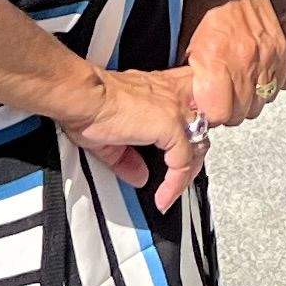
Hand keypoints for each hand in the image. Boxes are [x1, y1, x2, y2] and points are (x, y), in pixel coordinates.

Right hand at [56, 63, 222, 210]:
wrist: (83, 97)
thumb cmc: (90, 105)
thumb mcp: (112, 136)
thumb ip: (128, 157)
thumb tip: (138, 175)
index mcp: (160, 89)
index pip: (190, 106)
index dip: (189, 129)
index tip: (181, 151)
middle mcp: (172, 95)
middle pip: (202, 125)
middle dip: (196, 152)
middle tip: (183, 174)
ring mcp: (175, 109)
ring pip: (199, 143)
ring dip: (189, 172)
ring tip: (174, 192)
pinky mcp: (171, 125)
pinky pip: (183, 162)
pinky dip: (175, 184)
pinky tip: (164, 196)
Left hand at [183, 0, 285, 128]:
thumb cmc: (206, 1)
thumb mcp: (186, 41)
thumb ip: (191, 77)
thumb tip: (193, 103)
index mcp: (217, 58)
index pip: (218, 112)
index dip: (210, 115)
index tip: (205, 108)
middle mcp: (246, 59)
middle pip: (241, 112)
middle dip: (228, 111)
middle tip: (219, 100)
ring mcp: (268, 55)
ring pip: (260, 102)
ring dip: (248, 100)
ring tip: (236, 88)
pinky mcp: (282, 50)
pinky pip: (278, 85)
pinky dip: (266, 86)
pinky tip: (253, 78)